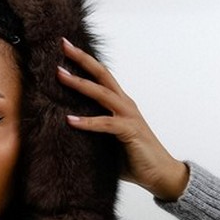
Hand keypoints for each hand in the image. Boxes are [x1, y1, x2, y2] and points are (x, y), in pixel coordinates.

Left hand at [57, 38, 188, 200]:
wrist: (159, 173)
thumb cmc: (133, 158)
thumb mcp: (108, 142)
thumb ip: (93, 133)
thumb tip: (67, 134)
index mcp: (120, 104)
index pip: (101, 77)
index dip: (85, 63)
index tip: (67, 49)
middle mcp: (125, 104)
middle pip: (102, 75)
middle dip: (82, 60)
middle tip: (63, 45)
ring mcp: (129, 116)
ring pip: (102, 93)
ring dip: (80, 83)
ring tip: (61, 76)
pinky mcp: (129, 131)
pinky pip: (105, 123)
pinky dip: (87, 122)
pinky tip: (70, 120)